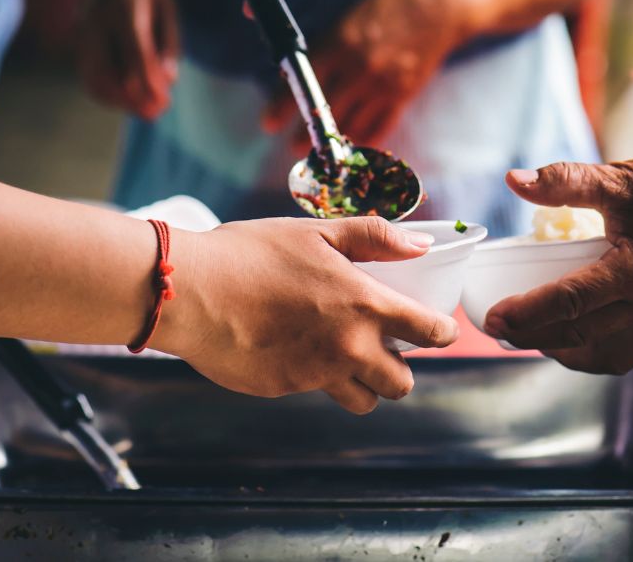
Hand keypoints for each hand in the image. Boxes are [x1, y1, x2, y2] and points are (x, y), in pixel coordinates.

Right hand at [78, 0, 179, 119]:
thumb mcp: (168, 5)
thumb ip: (170, 42)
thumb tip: (170, 80)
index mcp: (124, 8)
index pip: (135, 52)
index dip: (148, 81)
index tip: (164, 102)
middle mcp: (98, 24)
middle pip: (107, 72)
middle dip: (132, 100)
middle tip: (156, 112)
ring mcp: (84, 36)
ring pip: (94, 80)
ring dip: (120, 103)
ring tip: (147, 111)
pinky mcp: (80, 46)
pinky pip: (90, 78)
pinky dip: (109, 97)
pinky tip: (130, 102)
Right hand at [155, 216, 458, 413]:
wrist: (190, 291)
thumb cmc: (250, 254)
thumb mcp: (317, 232)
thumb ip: (374, 238)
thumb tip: (421, 243)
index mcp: (365, 305)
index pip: (431, 334)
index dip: (442, 333)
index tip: (436, 331)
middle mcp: (349, 348)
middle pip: (403, 383)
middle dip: (400, 369)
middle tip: (384, 348)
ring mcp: (316, 375)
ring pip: (363, 400)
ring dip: (363, 384)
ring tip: (344, 357)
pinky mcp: (285, 389)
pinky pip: (314, 392)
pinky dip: (313, 377)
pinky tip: (291, 348)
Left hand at [263, 0, 465, 146]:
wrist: (437, 8)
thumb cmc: (387, 9)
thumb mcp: (347, 21)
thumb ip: (325, 50)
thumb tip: (297, 77)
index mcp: (339, 44)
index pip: (303, 82)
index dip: (283, 106)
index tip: (270, 123)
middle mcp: (358, 69)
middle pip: (324, 112)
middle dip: (306, 135)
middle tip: (294, 149)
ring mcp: (382, 85)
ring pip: (350, 125)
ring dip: (334, 143)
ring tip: (324, 154)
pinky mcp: (403, 96)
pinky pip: (379, 128)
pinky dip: (364, 140)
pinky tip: (354, 146)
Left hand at [483, 143, 632, 373]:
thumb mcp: (624, 177)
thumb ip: (567, 181)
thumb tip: (514, 180)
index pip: (569, 302)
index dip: (525, 312)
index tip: (492, 317)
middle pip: (578, 334)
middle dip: (531, 336)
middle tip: (495, 328)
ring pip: (600, 353)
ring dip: (559, 350)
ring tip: (526, 334)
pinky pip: (623, 352)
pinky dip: (590, 352)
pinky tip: (568, 338)